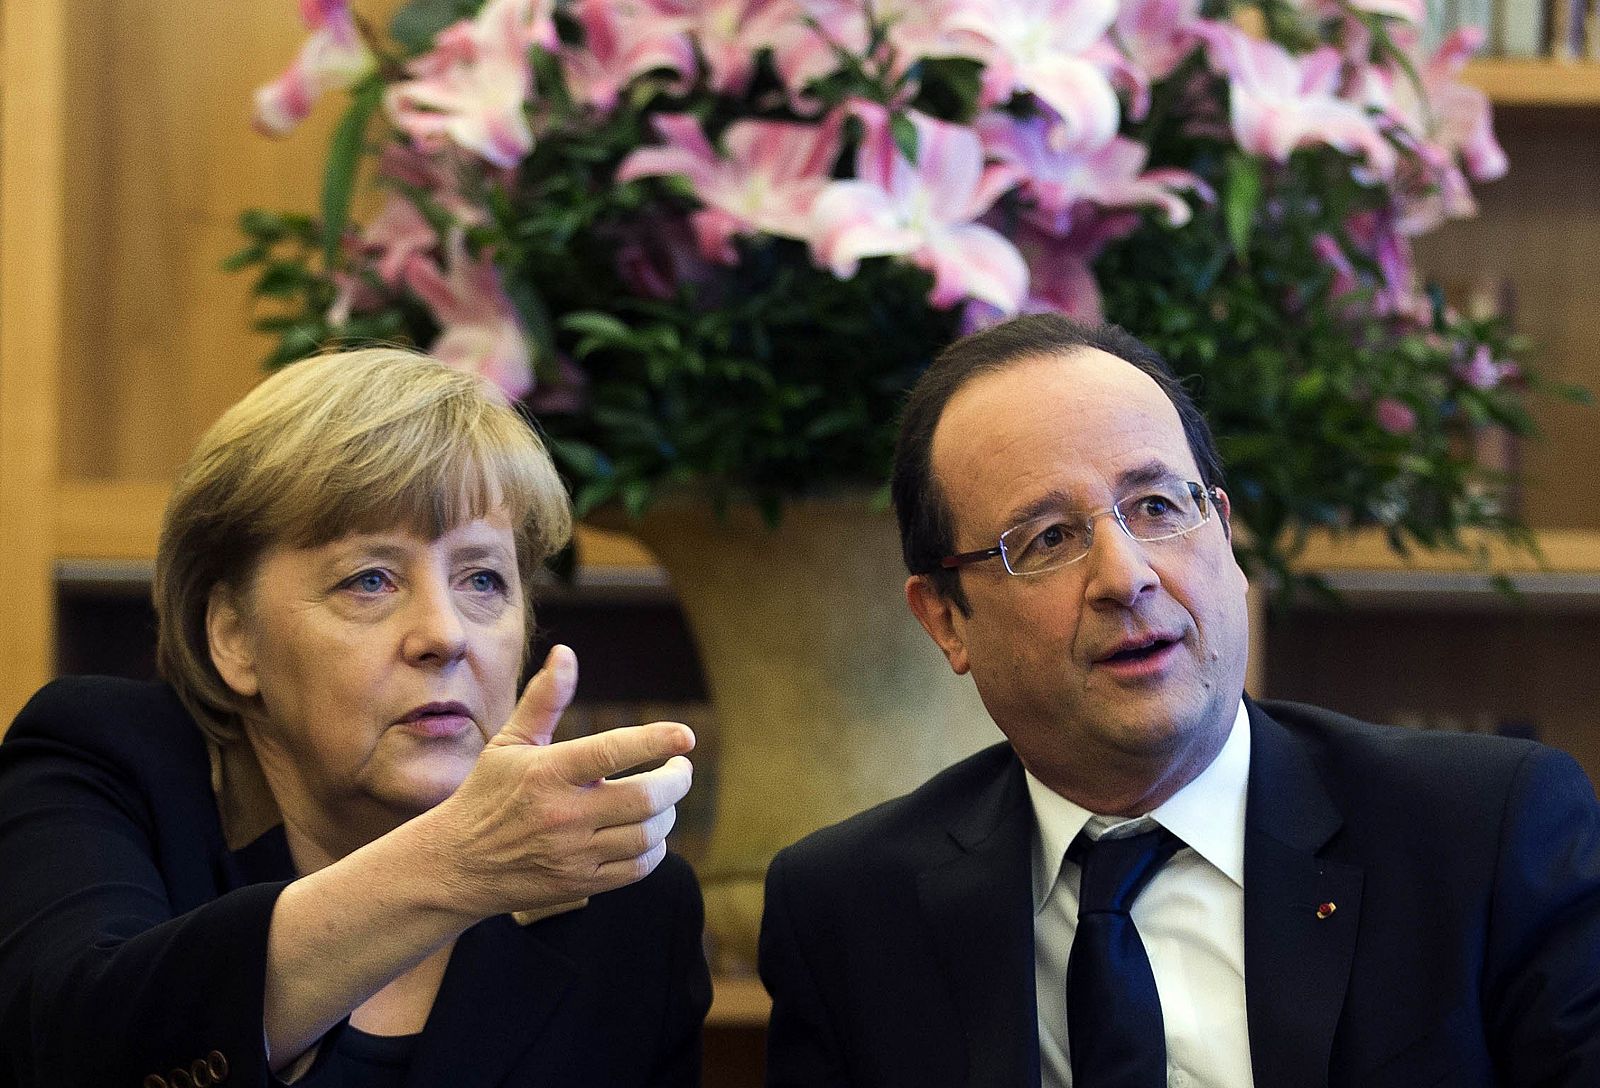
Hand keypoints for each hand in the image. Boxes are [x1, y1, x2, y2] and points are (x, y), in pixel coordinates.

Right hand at [425, 645, 694, 918]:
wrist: (456, 866)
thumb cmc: (486, 794)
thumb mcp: (509, 742)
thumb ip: (544, 700)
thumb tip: (566, 653)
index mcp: (547, 772)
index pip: (612, 751)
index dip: (655, 741)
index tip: (686, 736)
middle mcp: (562, 814)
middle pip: (644, 798)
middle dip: (677, 780)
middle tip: (681, 767)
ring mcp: (573, 854)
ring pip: (648, 834)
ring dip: (668, 813)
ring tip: (664, 797)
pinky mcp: (580, 884)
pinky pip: (638, 868)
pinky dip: (655, 848)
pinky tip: (649, 831)